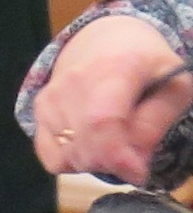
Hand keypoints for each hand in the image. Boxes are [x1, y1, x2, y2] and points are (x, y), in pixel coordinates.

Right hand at [33, 13, 192, 188]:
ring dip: (95, 162)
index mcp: (115, 69)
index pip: (103, 120)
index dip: (118, 156)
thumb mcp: (173, 86)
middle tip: (134, 157)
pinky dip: (72, 160)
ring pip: (68, 156)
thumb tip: (134, 164)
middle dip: (114, 165)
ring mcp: (51, 96)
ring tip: (113, 143)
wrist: (105, 38)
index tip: (139, 173)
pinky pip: (50, 156)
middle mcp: (73, 82)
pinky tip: (89, 144)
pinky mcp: (38, 109)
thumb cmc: (147, 63)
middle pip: (84, 145)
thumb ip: (156, 124)